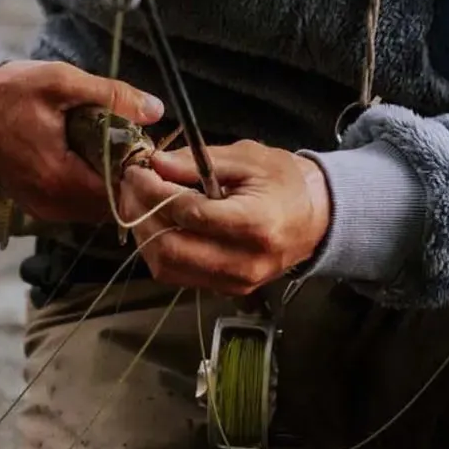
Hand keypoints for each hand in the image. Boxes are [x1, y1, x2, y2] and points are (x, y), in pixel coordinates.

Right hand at [0, 60, 163, 223]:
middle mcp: (50, 205)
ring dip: (110, 183)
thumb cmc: (9, 90)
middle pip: (110, 205)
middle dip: (127, 178)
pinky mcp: (34, 204)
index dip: (140, 171)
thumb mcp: (62, 81)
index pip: (121, 193)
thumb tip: (156, 110)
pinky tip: (91, 157)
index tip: (147, 145)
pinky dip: (90, 185)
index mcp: (58, 180)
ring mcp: (40, 209)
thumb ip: (112, 96)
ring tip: (113, 147)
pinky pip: (76, 204)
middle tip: (133, 142)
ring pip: (94, 208)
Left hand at [118, 140, 331, 295]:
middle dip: (140, 214)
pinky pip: (178, 276)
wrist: (318, 217)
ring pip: (168, 267)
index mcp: (255, 224)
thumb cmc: (286, 180)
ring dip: (143, 235)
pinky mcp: (227, 290)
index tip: (137, 170)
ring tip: (137, 203)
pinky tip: (155, 223)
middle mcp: (244, 262)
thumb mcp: (248, 158)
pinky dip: (159, 249)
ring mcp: (235, 282)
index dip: (154, 192)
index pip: (189, 214)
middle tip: (130, 186)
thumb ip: (199, 161)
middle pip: (171, 247)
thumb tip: (155, 164)